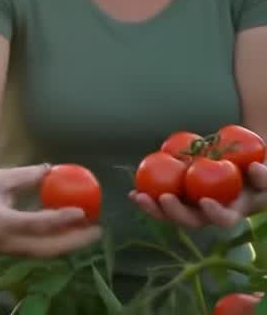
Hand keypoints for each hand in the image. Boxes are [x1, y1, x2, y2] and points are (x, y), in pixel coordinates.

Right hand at [0, 164, 100, 257]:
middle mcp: (5, 242)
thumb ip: (25, 177)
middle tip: (97, 229)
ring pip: (46, 252)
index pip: (35, 224)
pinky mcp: (13, 253)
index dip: (59, 219)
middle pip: (46, 247)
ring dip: (70, 244)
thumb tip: (51, 169)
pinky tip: (74, 233)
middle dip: (74, 240)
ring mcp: (9, 251)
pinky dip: (59, 243)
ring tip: (92, 232)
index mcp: (0, 222)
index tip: (81, 212)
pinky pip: (41, 250)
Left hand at [130, 161, 266, 228]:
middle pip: (191, 222)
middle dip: (175, 214)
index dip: (215, 214)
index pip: (224, 220)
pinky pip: (161, 200)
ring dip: (154, 209)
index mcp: (232, 212)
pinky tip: (133, 191)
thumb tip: (253, 168)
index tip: (206, 202)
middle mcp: (210, 214)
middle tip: (164, 198)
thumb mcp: (266, 177)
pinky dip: (148, 197)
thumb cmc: (257, 174)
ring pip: (171, 216)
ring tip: (139, 197)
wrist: (241, 165)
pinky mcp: (179, 198)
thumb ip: (264, 177)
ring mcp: (192, 208)